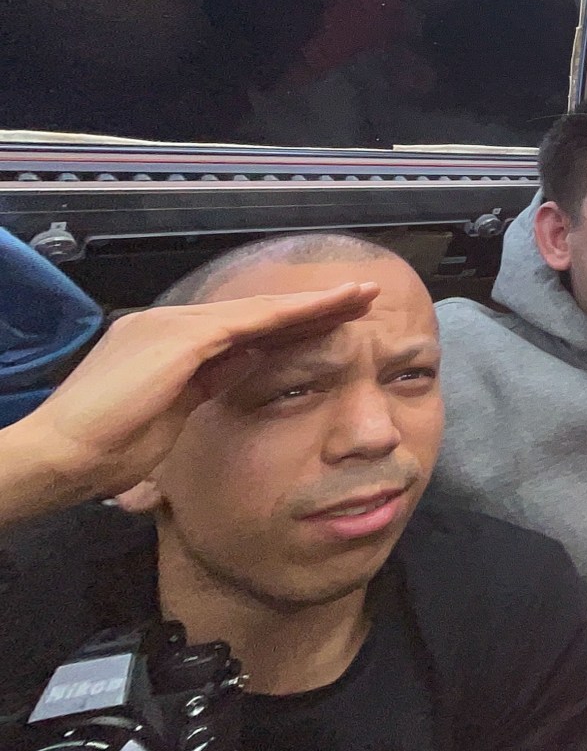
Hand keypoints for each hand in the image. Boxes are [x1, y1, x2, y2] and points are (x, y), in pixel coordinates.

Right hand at [6, 282, 379, 508]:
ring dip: (314, 304)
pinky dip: (294, 314)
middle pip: (257, 312)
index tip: (330, 323)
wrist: (61, 455)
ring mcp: (174, 325)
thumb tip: (244, 370)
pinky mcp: (182, 337)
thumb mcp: (170, 418)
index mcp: (165, 345)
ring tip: (361, 296)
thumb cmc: (105, 452)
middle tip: (361, 296)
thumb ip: (204, 388)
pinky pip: (252, 321)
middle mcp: (169, 324)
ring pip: (261, 309)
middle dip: (311, 306)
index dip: (289, 326)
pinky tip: (329, 311)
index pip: (242, 330)